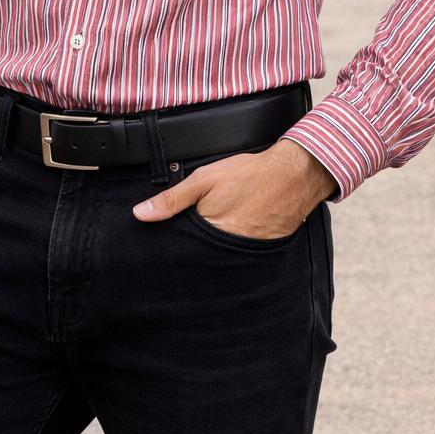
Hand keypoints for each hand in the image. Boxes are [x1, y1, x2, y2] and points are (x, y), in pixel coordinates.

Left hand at [132, 137, 337, 239]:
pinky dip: (233, 249)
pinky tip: (234, 234)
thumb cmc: (249, 175)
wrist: (294, 176)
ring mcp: (246, 252)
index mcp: (209, 233)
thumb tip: (141, 214)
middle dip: (192, 253)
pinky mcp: (260, 251)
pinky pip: (239, 256)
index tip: (163, 248)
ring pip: (219, 258)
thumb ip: (173, 199)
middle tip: (192, 237)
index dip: (173, 247)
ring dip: (212, 252)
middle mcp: (227, 249)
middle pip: (200, 257)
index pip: (182, 249)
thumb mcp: (204, 180)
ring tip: (215, 235)